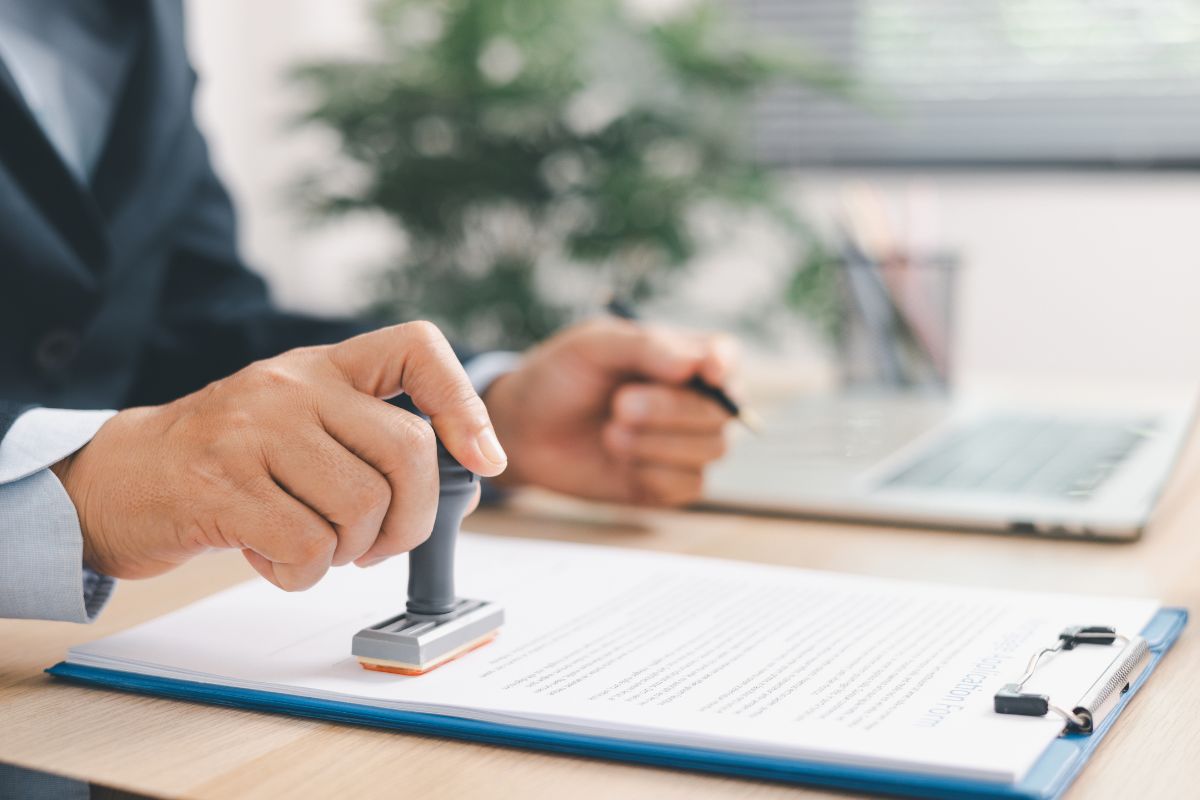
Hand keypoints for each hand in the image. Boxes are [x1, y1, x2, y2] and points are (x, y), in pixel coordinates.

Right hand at [51, 323, 506, 589]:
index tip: (485, 460)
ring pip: (361, 507)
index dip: (465, 403)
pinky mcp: (220, 485)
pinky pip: (308, 548)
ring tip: (309, 545)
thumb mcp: (302, 423)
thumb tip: (467, 473)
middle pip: (408, 453)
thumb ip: (368, 437)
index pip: (417, 347)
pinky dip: (301, 574)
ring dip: (349, 553)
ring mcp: (253, 430)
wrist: (121, 478)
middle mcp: (292, 385)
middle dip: (412, 520)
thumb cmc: (231, 460)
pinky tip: (271, 558)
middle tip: (380, 545)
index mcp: (322, 366)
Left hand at [484, 318, 735, 505]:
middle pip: (720, 410)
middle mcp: (693, 400)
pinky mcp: (670, 484)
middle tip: (620, 405)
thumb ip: (645, 346)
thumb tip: (695, 364)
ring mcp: (685, 445)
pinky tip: (619, 460)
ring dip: (658, 443)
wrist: (524, 429)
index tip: (708, 373)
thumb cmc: (560, 377)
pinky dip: (654, 473)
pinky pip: (690, 485)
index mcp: (681, 356)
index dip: (723, 366)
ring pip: (712, 449)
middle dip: (670, 409)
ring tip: (610, 433)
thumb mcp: (594, 345)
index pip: (725, 356)